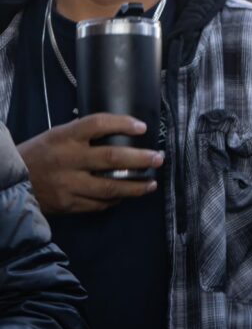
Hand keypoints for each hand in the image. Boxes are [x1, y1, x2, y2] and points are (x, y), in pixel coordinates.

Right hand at [17, 113, 164, 214]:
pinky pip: (98, 204)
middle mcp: (67, 159)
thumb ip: (84, 135)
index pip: (98, 124)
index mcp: (64, 137)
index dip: (122, 124)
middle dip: (140, 159)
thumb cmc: (39, 154)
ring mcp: (67, 184)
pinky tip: (124, 196)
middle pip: (112, 157)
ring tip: (151, 184)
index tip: (142, 128)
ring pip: (109, 187)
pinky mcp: (66, 204)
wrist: (9, 181)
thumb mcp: (57, 135)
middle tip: (158, 159)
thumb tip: (122, 133)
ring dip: (135, 186)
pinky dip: (114, 200)